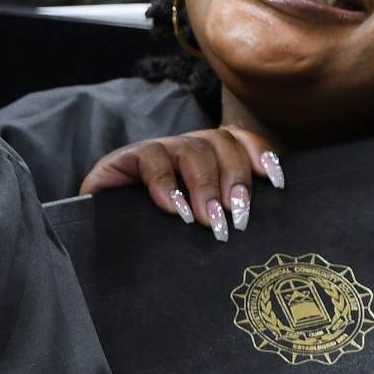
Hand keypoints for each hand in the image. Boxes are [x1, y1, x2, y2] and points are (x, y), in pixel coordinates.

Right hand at [80, 126, 282, 239]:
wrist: (98, 232)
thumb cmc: (150, 230)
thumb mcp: (194, 219)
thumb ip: (219, 213)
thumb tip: (249, 225)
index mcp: (206, 156)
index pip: (239, 141)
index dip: (260, 155)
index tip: (276, 184)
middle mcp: (185, 147)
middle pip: (221, 145)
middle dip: (234, 182)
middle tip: (236, 220)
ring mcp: (157, 150)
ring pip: (192, 150)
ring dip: (205, 187)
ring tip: (208, 220)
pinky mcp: (127, 157)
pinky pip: (153, 159)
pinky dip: (168, 185)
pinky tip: (175, 210)